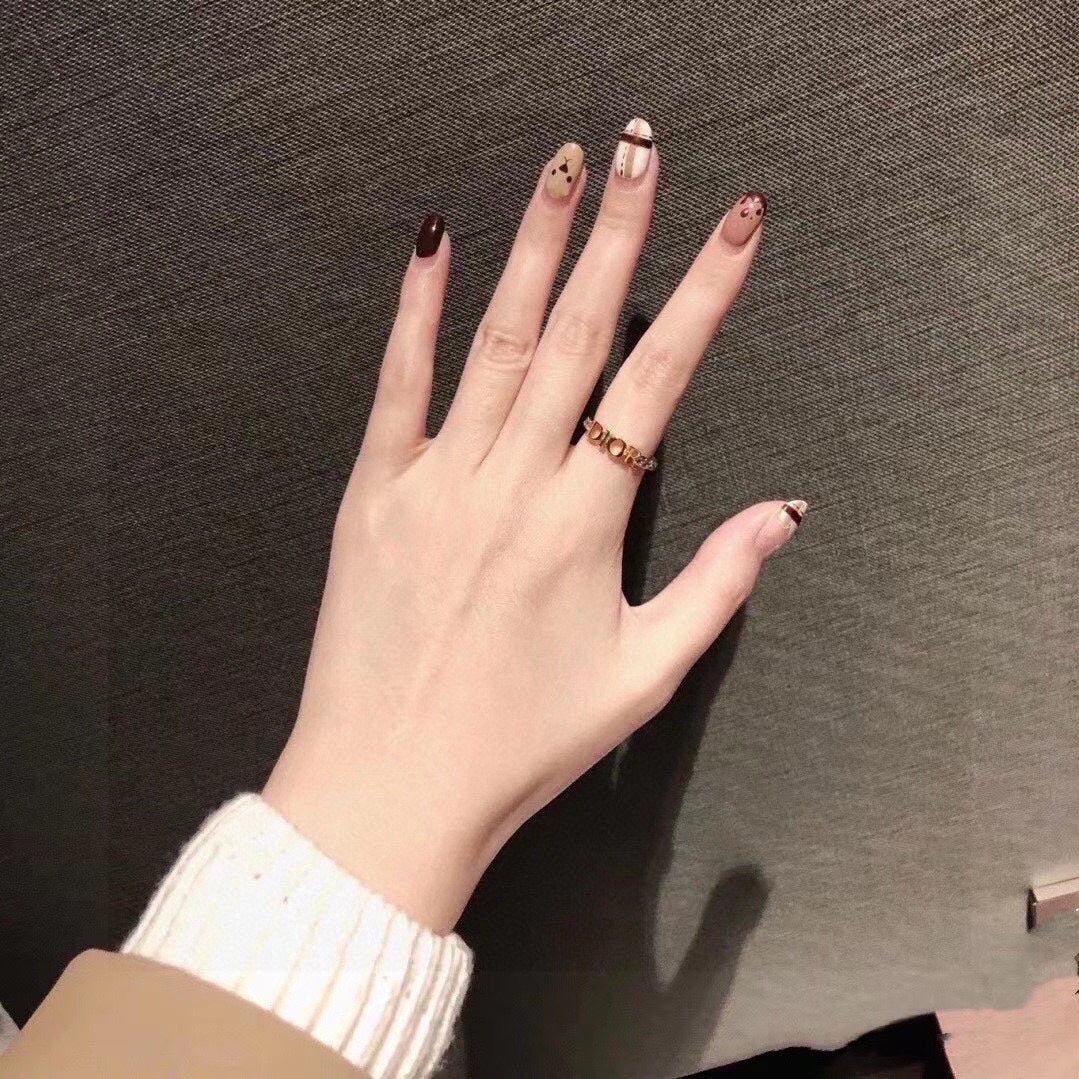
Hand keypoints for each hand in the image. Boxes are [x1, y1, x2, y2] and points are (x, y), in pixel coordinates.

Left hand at [263, 119, 804, 933]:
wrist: (390, 788)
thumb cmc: (522, 745)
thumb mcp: (643, 676)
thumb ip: (717, 586)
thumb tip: (784, 514)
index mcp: (582, 526)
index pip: (656, 384)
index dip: (703, 298)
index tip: (735, 227)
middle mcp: (511, 485)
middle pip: (575, 337)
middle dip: (619, 238)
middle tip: (645, 153)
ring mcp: (434, 482)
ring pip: (492, 342)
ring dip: (534, 249)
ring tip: (565, 171)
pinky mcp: (372, 494)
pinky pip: (396, 386)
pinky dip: (415, 312)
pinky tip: (433, 246)